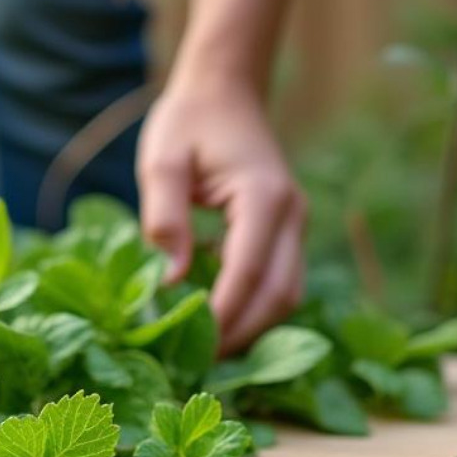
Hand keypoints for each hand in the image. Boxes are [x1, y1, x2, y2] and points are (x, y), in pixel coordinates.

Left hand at [137, 80, 305, 353]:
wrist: (224, 92)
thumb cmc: (187, 122)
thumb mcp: (161, 160)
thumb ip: (165, 216)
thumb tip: (172, 278)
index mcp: (263, 196)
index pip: (249, 271)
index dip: (224, 315)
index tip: (194, 348)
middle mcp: (291, 213)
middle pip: (280, 293)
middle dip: (242, 333)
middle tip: (197, 364)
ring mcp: (295, 224)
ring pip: (287, 294)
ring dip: (253, 327)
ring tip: (206, 352)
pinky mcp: (286, 233)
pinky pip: (279, 282)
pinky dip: (254, 308)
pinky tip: (215, 320)